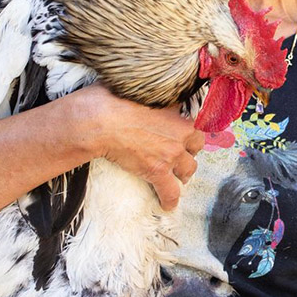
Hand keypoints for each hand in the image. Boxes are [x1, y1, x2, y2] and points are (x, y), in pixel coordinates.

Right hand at [73, 86, 204, 209]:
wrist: (101, 119)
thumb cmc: (116, 100)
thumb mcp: (144, 91)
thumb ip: (158, 97)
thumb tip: (158, 96)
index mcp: (179, 115)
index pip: (196, 128)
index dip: (189, 136)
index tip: (183, 139)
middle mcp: (180, 135)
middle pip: (195, 150)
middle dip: (188, 154)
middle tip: (177, 157)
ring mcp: (170, 154)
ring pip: (188, 170)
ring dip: (182, 174)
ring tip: (175, 178)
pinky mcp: (157, 171)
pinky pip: (171, 191)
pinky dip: (170, 200)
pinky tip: (168, 205)